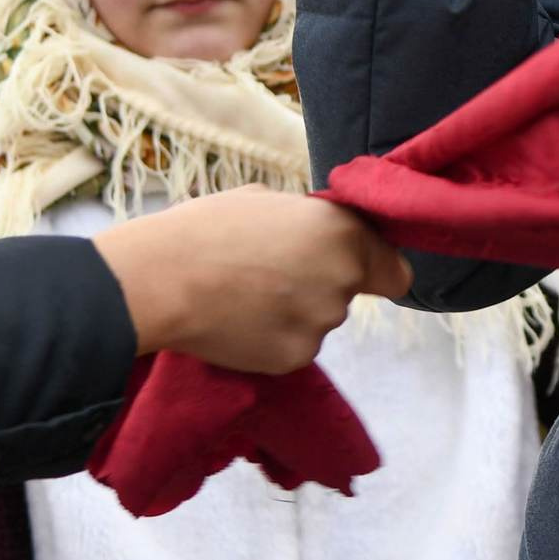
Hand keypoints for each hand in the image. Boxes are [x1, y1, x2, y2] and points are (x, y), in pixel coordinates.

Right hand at [94, 186, 412, 371]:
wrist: (161, 281)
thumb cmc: (208, 227)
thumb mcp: (267, 201)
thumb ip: (308, 222)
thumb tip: (316, 234)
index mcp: (342, 234)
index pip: (396, 271)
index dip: (375, 267)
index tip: (352, 265)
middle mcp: (343, 281)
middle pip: (350, 291)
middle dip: (323, 283)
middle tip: (274, 273)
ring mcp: (320, 325)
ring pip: (320, 319)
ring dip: (297, 310)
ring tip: (248, 296)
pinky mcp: (294, 358)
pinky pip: (295, 344)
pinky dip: (275, 337)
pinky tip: (240, 321)